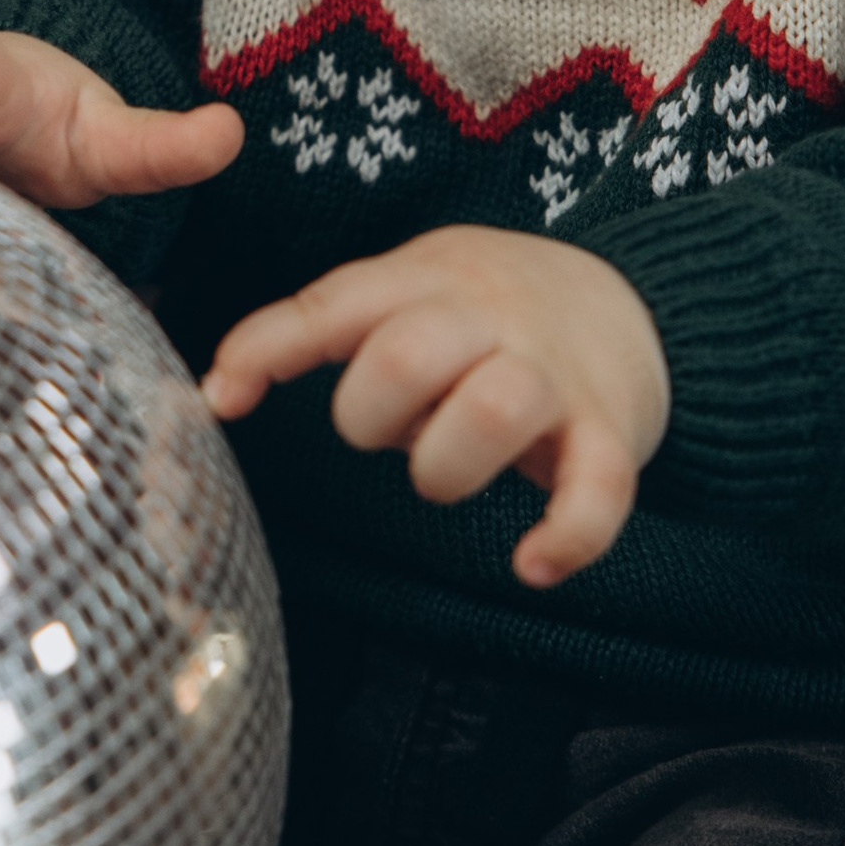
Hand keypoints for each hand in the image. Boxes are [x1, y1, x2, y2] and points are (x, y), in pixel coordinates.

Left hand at [201, 226, 669, 586]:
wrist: (630, 297)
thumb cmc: (482, 312)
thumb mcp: (404, 290)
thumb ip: (320, 327)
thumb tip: (214, 396)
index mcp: (426, 280)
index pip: (333, 304)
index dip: (267, 350)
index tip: (222, 399)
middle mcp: (489, 316)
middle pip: (405, 357)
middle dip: (368, 417)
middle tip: (384, 436)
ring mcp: (553, 372)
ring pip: (495, 408)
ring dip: (448, 464)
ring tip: (443, 475)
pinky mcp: (612, 430)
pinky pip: (599, 488)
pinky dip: (566, 536)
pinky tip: (532, 564)